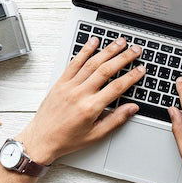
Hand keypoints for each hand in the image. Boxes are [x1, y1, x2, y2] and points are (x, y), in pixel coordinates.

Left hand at [16, 36, 144, 164]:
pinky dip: (84, 51)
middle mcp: (80, 94)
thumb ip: (116, 120)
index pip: (117, 87)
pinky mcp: (60, 82)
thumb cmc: (67, 139)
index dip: (131, 76)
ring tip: (120, 42)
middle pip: (106, 70)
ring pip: (91, 63)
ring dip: (108, 50)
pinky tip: (93, 42)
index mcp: (90, 108)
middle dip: (124, 58)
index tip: (141, 69)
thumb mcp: (96, 135)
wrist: (40, 140)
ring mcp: (69, 86)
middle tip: (135, 50)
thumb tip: (132, 108)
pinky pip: (74, 63)